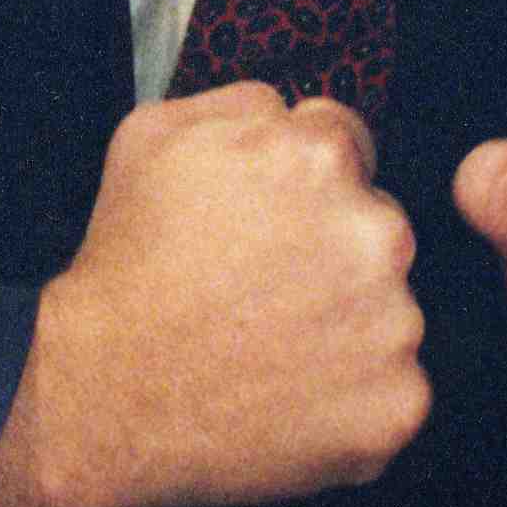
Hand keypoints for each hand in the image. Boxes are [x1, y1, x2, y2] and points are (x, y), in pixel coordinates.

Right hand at [0, 86, 427, 506]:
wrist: (108, 398)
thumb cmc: (127, 266)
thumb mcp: (151, 137)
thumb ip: (244, 104)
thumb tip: (294, 111)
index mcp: (321, 157)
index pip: (349, 146)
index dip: (302, 183)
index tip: (268, 223)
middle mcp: (376, 234)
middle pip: (378, 226)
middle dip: (332, 249)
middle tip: (261, 290)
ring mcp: (395, 324)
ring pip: (388, 309)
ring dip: (346, 323)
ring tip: (268, 347)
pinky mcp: (398, 403)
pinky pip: (393, 388)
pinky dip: (352, 396)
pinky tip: (288, 397)